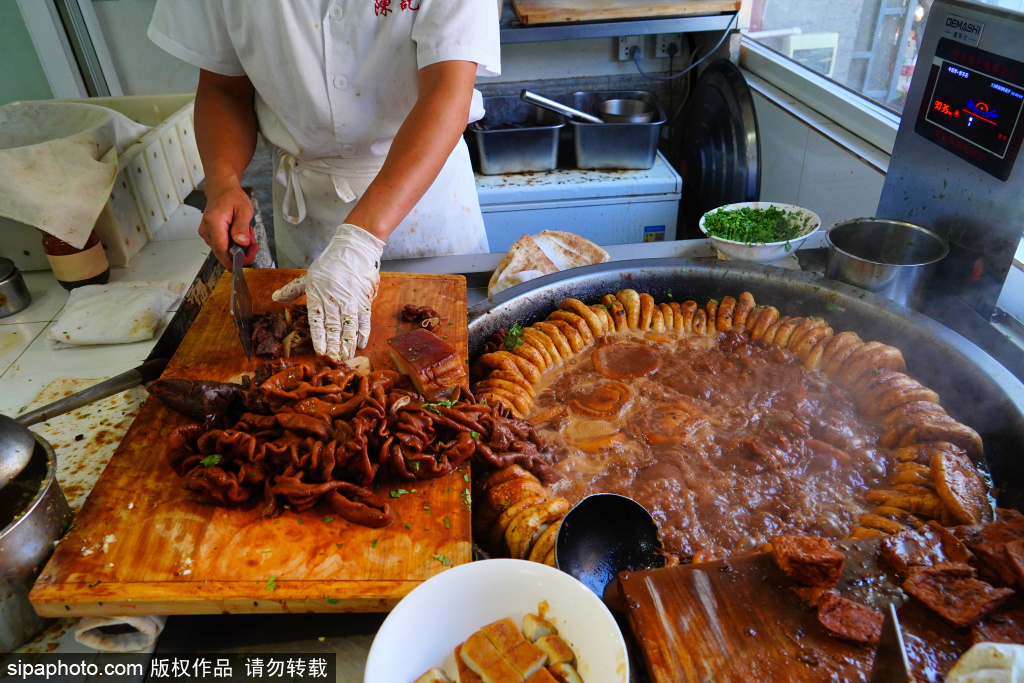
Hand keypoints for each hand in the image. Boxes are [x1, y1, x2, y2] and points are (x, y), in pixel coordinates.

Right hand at [199, 183, 257, 269]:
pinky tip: (241, 234)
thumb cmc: (232, 197)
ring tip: (248, 233)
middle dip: (242, 253)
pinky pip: (223, 246)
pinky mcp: (209, 236)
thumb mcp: (243, 209)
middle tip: (254, 243)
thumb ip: (241, 227)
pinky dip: (234, 244)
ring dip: (239, 248)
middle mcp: (206, 231)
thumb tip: (241, 243)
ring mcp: (206, 234)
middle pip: (223, 253)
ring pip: (224, 251)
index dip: (234, 261)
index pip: (221, 250)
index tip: (248, 261)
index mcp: (213, 223)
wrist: (221, 190)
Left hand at [272, 223, 385, 360]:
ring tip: (347, 357)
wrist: (355, 247)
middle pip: (333, 326)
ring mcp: (350, 299)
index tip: (319, 351)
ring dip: (348, 343)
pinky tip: (361, 344)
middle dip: (334, 345)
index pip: (317, 320)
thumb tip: (274, 298)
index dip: (319, 337)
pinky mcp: (364, 298)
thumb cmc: (331, 262)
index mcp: (318, 294)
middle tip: (334, 361)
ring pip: (349, 325)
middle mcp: (334, 298)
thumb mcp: (309, 275)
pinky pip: (364, 318)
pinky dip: (363, 332)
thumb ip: (292, 290)